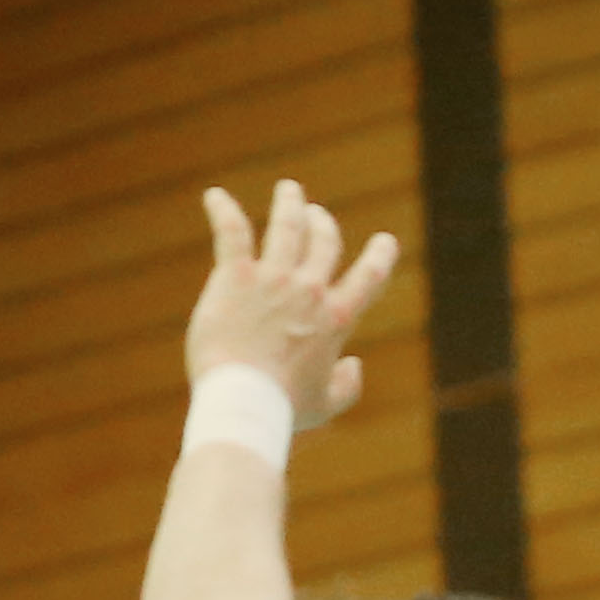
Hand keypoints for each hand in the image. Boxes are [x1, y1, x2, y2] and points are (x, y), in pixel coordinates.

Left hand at [184, 179, 401, 426]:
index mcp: (336, 318)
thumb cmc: (283, 409)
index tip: (385, 241)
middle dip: (324, 224)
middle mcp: (309, 290)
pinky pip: (232, 232)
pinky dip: (223, 210)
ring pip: (287, 226)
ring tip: (288, 190)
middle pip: (324, 242)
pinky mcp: (236, 277)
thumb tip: (355, 366)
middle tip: (316, 214)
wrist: (244, 399)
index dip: (381, 255)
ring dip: (289, 204)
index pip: (369, 276)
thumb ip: (347, 386)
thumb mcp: (325, 406)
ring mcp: (273, 279)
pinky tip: (213, 197)